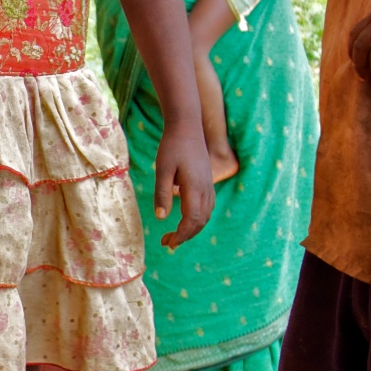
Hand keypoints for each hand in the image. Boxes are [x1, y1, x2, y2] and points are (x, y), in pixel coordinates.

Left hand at [152, 125, 214, 247]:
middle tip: (167, 243)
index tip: (167, 242)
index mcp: (194, 188)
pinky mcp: (208, 182)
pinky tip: (186, 220)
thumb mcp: (162, 169)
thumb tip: (161, 218)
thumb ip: (162, 193)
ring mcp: (209, 185)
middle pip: (200, 222)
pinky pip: (207, 207)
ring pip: (206, 216)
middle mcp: (205, 189)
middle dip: (185, 236)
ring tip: (175, 236)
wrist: (187, 127)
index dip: (181, 235)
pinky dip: (198, 219)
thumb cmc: (172, 146)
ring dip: (192, 229)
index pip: (191, 220)